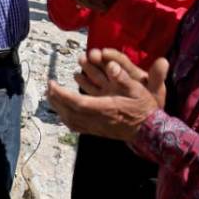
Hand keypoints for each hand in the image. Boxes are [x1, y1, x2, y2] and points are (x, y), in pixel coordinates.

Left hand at [46, 48, 167, 141]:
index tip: (52, 84)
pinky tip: (62, 110)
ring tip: (52, 96)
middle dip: (56, 99)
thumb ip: (123, 77)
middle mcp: (98, 120)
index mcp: (106, 108)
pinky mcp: (97, 132)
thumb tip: (112, 65)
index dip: (62, 94)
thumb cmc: (144, 108)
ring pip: (71, 120)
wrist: (149, 131)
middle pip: (70, 112)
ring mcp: (97, 128)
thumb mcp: (138, 89)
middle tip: (48, 86)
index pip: (78, 102)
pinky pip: (76, 127)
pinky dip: (66, 118)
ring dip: (59, 108)